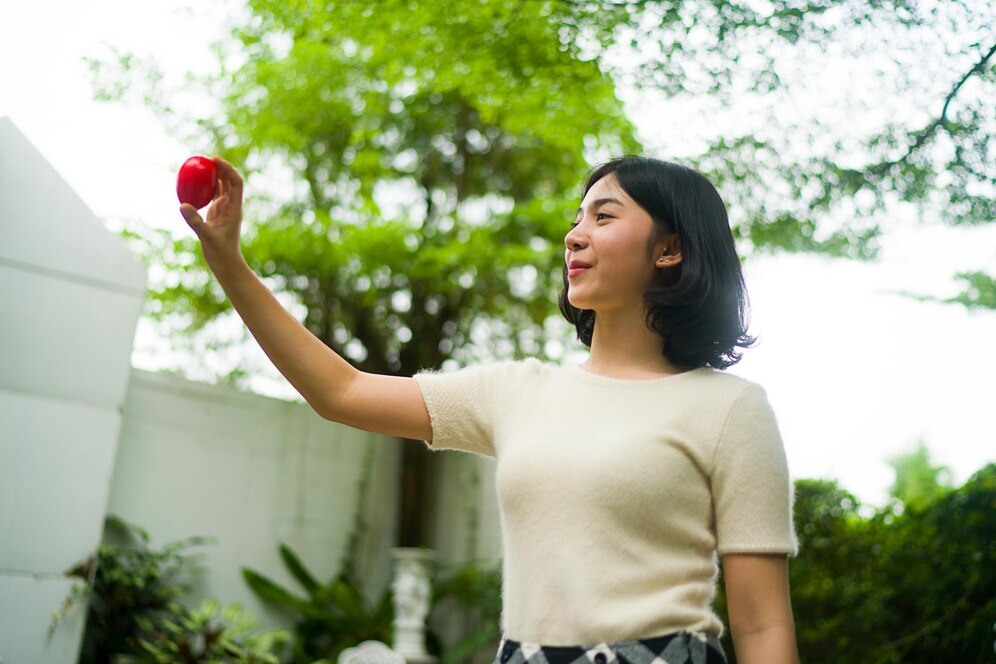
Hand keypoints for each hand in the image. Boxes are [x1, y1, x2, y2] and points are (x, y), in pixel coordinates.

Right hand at [179, 156, 245, 270]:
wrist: (226, 263)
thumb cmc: (220, 253)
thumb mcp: (206, 237)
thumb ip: (195, 221)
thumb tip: (182, 205)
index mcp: (234, 209)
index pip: (235, 183)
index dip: (228, 169)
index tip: (215, 160)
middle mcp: (232, 206)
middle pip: (229, 181)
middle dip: (221, 167)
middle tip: (205, 158)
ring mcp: (225, 209)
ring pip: (222, 187)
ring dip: (214, 175)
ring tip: (200, 165)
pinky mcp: (218, 213)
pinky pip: (213, 195)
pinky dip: (206, 187)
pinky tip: (194, 181)